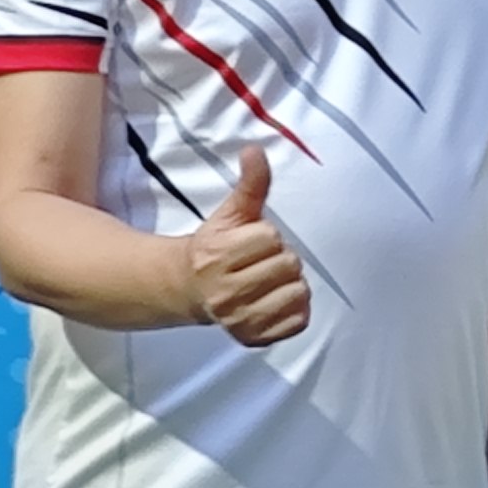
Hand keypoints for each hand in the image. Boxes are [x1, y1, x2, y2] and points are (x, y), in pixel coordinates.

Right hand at [187, 146, 309, 345]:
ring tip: (268, 282)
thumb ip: (250, 184)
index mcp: (217, 256)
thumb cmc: (216, 246)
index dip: (267, 236)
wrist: (189, 288)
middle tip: (259, 263)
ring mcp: (239, 319)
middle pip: (288, 265)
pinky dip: (294, 311)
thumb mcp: (231, 213)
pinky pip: (298, 322)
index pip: (271, 238)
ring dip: (291, 284)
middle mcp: (225, 292)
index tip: (250, 242)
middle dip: (279, 259)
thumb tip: (256, 149)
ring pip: (298, 293)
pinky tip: (273, 301)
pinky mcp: (253, 338)